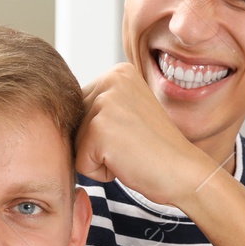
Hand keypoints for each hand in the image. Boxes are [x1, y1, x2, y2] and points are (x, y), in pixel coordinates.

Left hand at [78, 63, 220, 209]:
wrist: (185, 173)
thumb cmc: (157, 151)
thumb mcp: (128, 113)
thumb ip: (100, 106)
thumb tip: (59, 111)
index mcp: (118, 72)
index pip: (80, 107)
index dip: (101, 132)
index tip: (132, 134)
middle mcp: (111, 79)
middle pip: (74, 123)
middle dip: (96, 144)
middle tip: (132, 146)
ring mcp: (105, 102)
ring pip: (75, 143)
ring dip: (98, 159)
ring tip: (130, 153)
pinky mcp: (99, 129)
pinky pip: (80, 163)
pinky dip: (100, 172)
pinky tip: (127, 163)